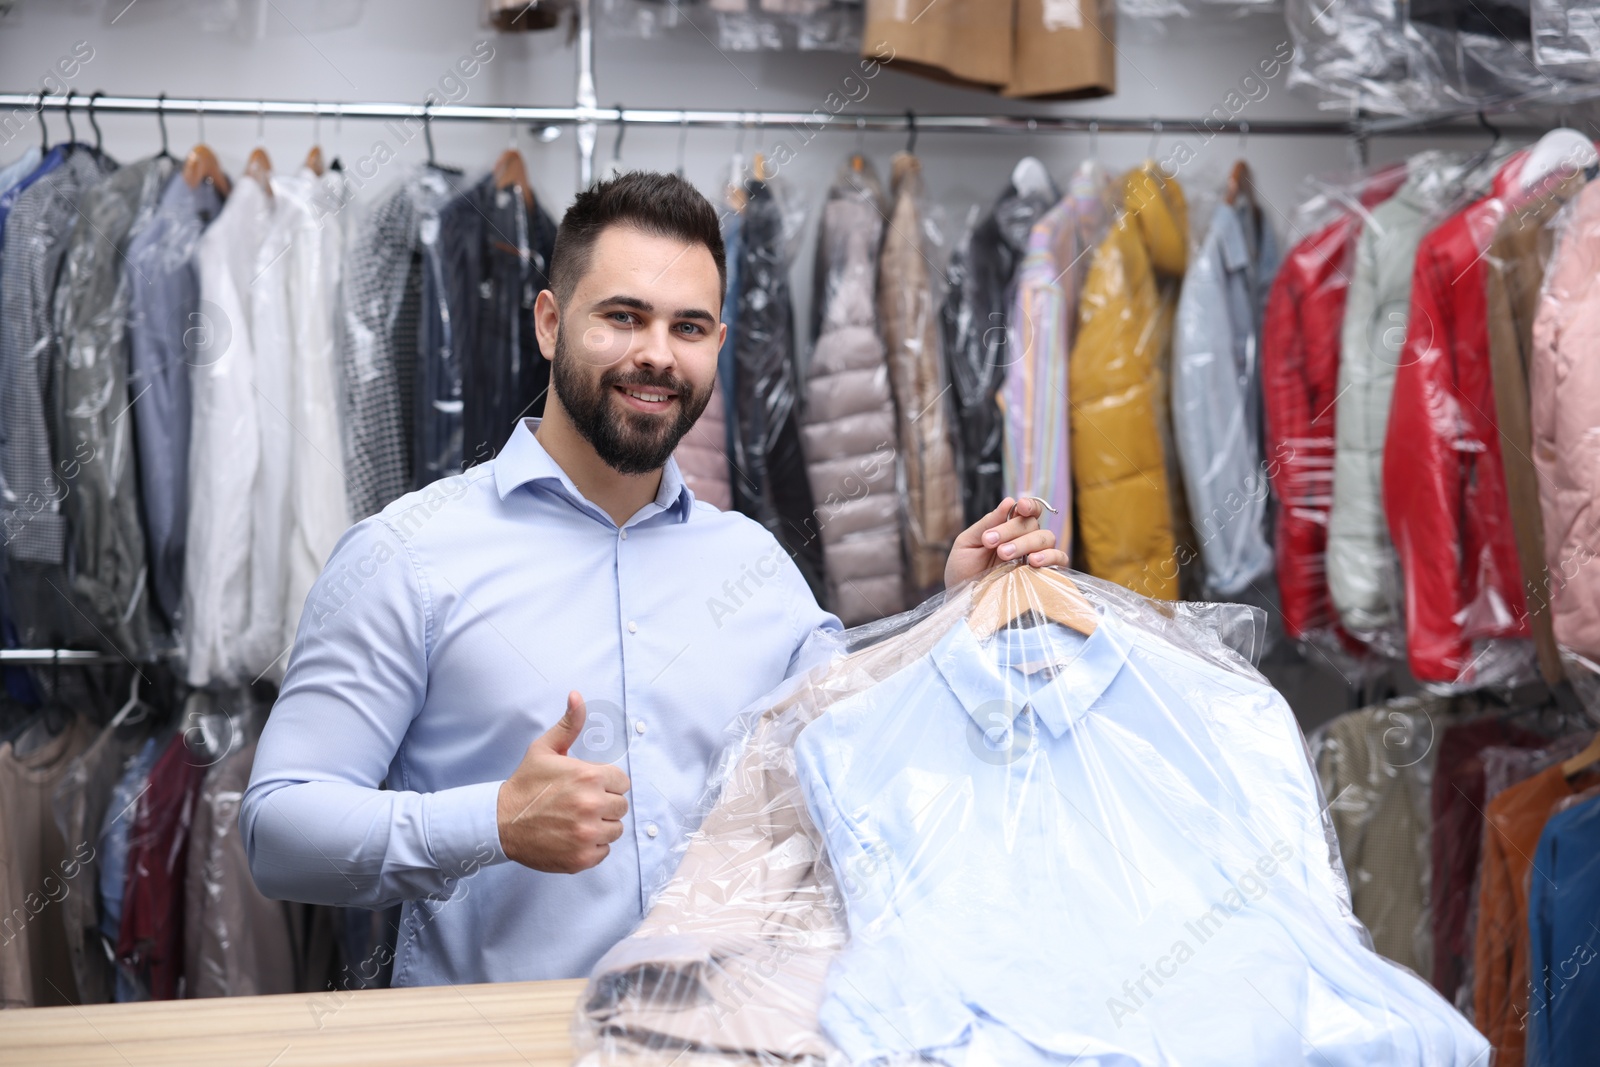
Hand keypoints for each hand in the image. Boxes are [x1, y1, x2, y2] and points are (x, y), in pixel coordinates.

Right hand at [497, 691, 630, 874]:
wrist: (499, 823)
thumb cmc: (525, 785)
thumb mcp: (544, 750)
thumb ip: (568, 724)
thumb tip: (577, 695)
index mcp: (588, 777)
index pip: (622, 782)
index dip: (605, 784)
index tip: (586, 787)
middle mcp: (591, 805)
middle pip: (621, 807)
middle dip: (604, 805)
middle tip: (579, 805)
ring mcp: (587, 834)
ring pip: (615, 830)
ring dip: (600, 826)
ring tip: (575, 821)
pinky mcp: (582, 857)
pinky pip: (604, 852)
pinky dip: (591, 847)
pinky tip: (571, 837)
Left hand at [944, 496, 1069, 589]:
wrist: (962, 602)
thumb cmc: (963, 572)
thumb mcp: (967, 544)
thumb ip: (987, 524)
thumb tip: (1009, 501)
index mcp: (1008, 530)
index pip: (1027, 511)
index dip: (1029, 505)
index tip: (1020, 506)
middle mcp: (1025, 541)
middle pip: (1033, 524)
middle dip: (1012, 530)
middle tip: (991, 543)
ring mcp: (1036, 558)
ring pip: (1046, 538)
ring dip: (1026, 543)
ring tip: (1004, 554)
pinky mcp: (1044, 576)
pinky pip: (1060, 559)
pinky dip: (1049, 557)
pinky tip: (1032, 562)